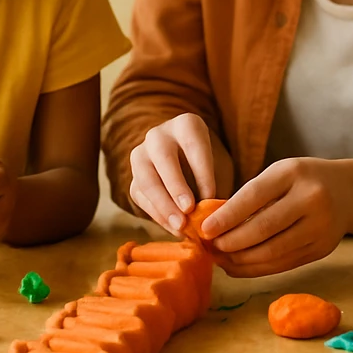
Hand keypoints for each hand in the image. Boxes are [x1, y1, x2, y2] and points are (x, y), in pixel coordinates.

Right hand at [128, 113, 230, 235]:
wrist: (187, 165)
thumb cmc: (210, 165)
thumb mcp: (219, 168)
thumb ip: (215, 186)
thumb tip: (210, 215)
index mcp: (186, 124)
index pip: (193, 145)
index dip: (202, 172)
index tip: (211, 196)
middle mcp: (158, 135)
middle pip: (163, 158)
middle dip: (176, 186)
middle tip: (189, 210)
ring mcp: (141, 155)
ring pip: (146, 178)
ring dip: (163, 205)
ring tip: (180, 226)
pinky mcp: (133, 178)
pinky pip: (140, 196)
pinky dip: (157, 215)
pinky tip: (173, 228)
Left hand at [195, 157, 349, 277]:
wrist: (348, 192)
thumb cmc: (302, 180)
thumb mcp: (280, 174)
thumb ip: (252, 195)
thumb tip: (214, 225)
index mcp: (294, 173)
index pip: (254, 196)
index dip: (227, 216)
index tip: (205, 229)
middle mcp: (311, 199)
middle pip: (264, 228)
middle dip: (232, 242)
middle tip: (210, 248)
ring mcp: (320, 227)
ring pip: (273, 252)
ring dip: (241, 260)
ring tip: (220, 259)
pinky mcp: (322, 249)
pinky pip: (283, 264)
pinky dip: (256, 269)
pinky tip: (238, 267)